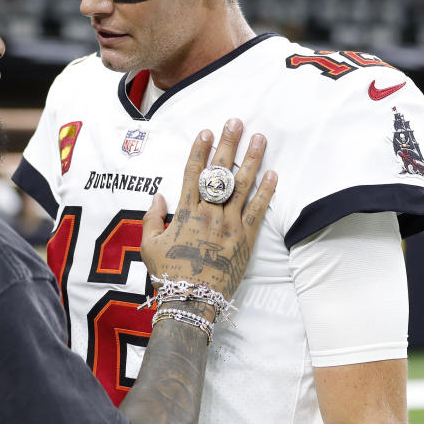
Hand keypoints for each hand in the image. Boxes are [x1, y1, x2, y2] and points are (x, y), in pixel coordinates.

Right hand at [141, 119, 276, 305]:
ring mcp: (229, 226)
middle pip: (219, 172)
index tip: (206, 132)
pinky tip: (273, 174)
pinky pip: (258, 211)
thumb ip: (153, 218)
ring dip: (251, 160)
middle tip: (236, 122)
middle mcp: (209, 214)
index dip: (199, 151)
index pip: (193, 173)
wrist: (191, 301)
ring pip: (242, 186)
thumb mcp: (149, 246)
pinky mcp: (245, 240)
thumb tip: (159, 196)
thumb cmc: (168, 274)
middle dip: (228, 145)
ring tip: (259, 138)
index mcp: (186, 213)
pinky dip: (266, 192)